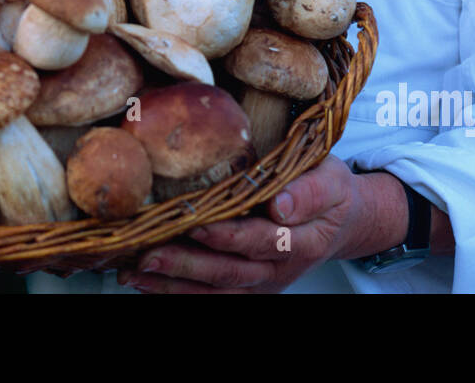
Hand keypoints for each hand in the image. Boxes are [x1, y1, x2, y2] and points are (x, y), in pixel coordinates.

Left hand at [118, 156, 382, 292]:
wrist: (340, 220)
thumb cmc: (328, 190)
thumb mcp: (330, 179)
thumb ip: (308, 190)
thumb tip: (280, 203)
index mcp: (302, 241)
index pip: (260, 241)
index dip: (228, 236)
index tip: (197, 224)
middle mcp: (279, 270)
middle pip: (229, 273)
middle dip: (186, 266)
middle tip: (148, 254)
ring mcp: (261, 284)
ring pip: (213, 291)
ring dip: (172, 285)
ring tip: (133, 273)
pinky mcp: (247, 289)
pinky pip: (209, 296)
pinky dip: (176, 292)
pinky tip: (143, 282)